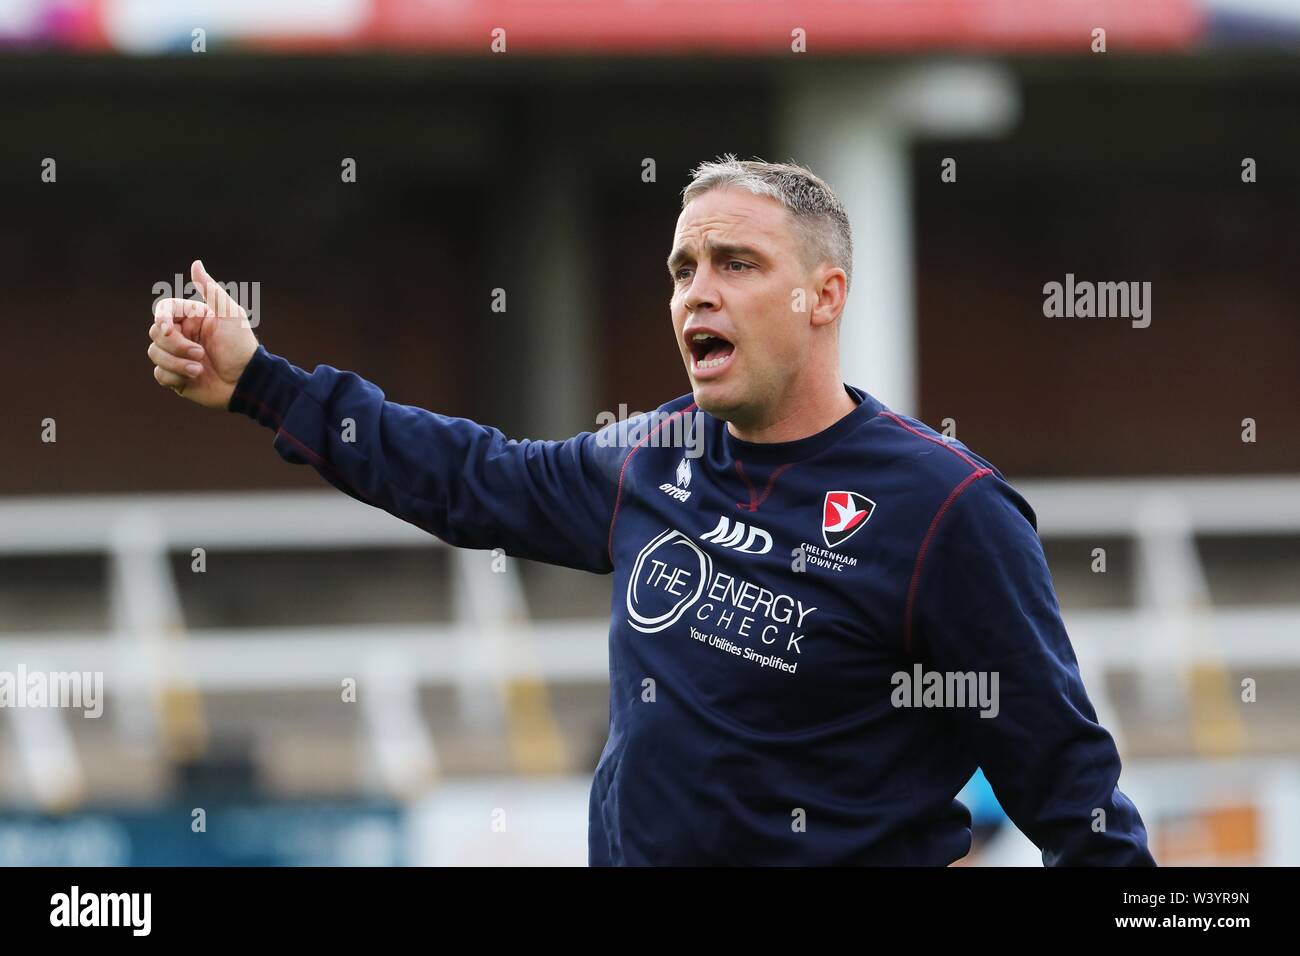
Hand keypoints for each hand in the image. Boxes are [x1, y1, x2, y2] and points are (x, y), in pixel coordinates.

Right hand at [148, 260, 258, 408]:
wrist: (247, 381)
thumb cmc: (241, 346)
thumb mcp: (230, 314)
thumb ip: (210, 290)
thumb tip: (196, 263)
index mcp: (192, 318)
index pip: (164, 310)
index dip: (161, 318)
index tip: (168, 330)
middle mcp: (182, 335)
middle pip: (155, 333)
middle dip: (175, 345)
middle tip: (201, 354)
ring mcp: (177, 356)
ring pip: (154, 353)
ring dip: (176, 363)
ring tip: (200, 370)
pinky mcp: (176, 376)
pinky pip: (159, 374)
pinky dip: (174, 377)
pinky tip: (194, 379)